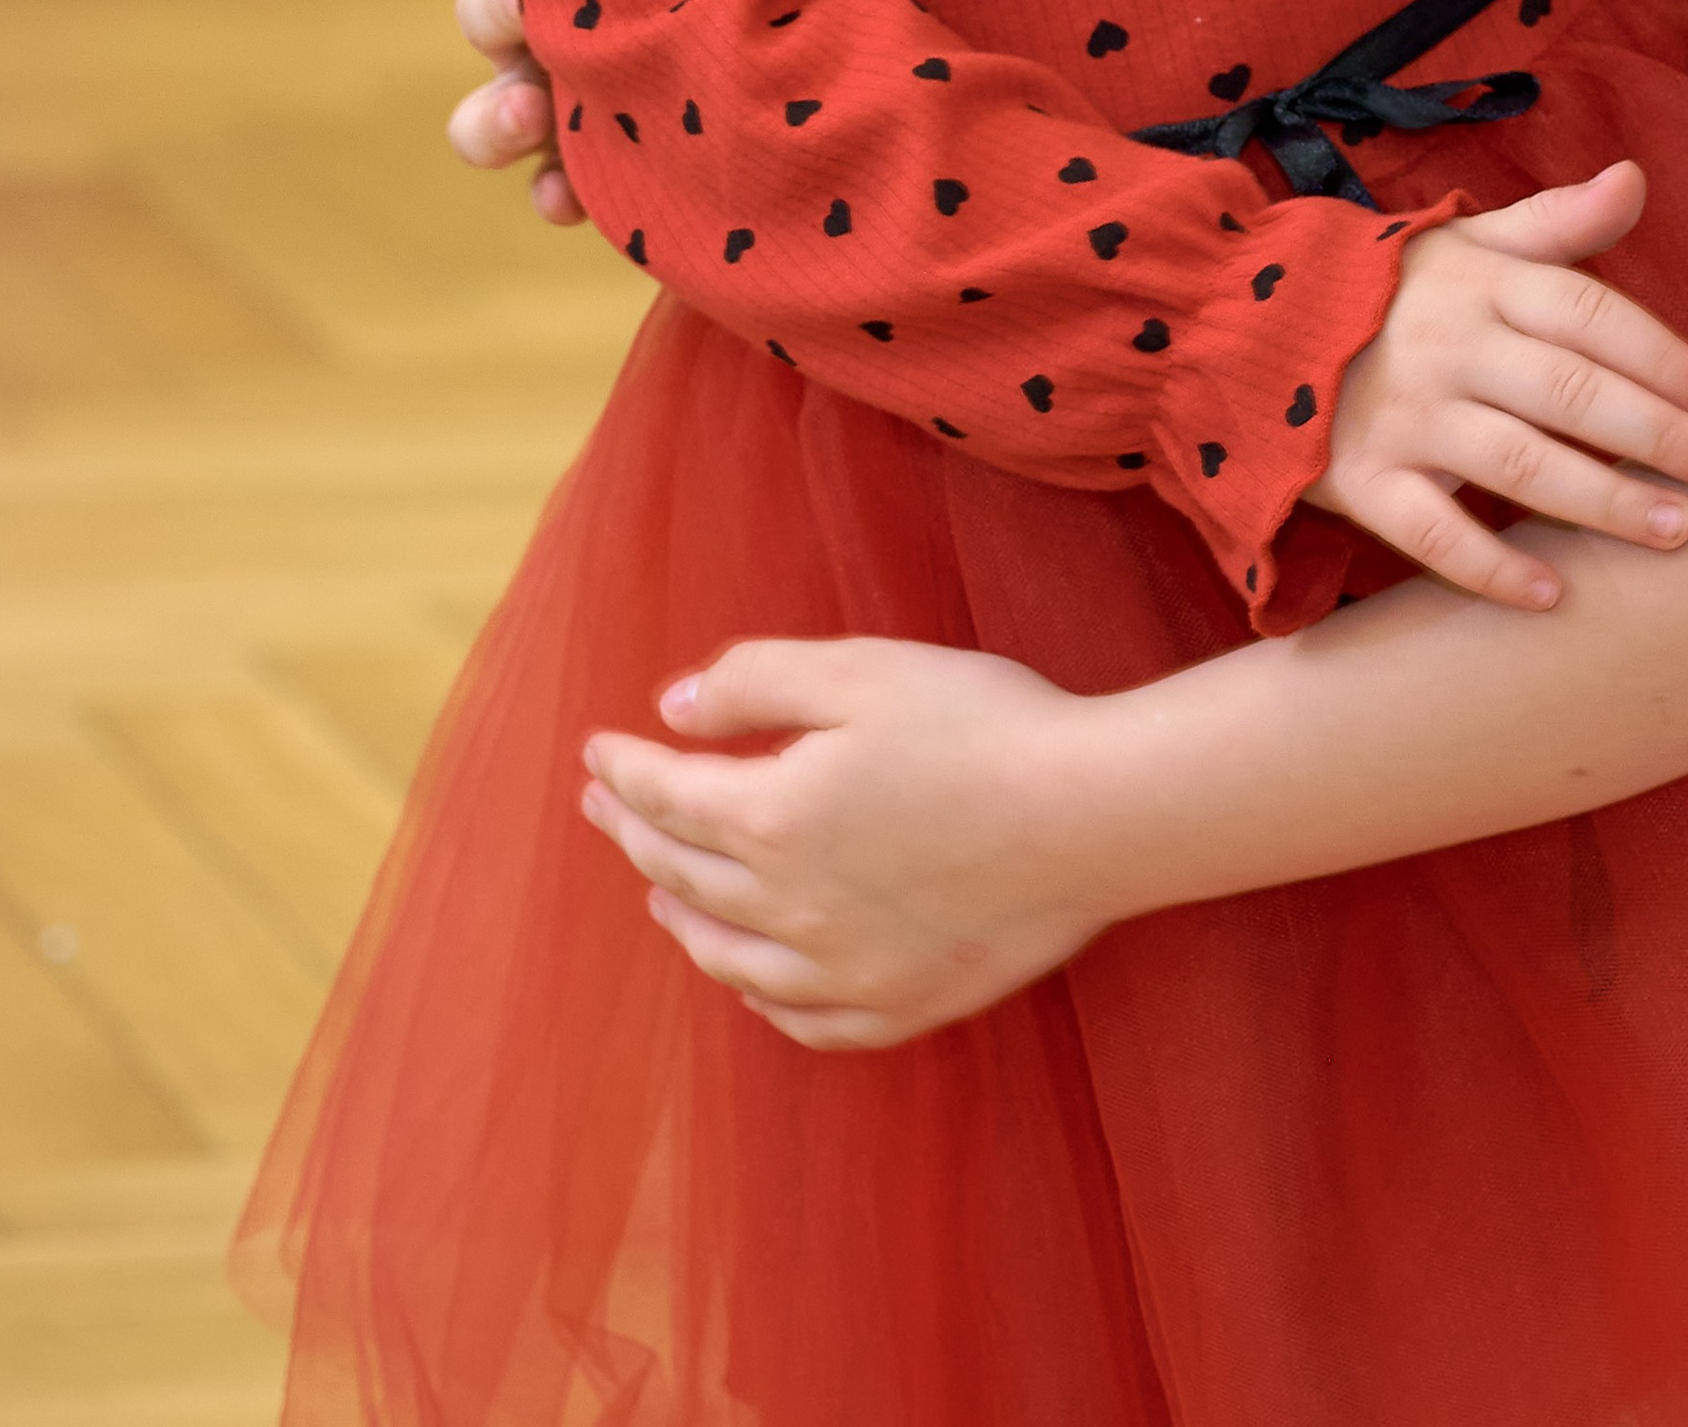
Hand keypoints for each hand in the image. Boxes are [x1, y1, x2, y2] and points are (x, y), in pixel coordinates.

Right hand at [445, 0, 582, 223]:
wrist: (858, 34)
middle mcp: (550, 11)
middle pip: (482, 11)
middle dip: (494, 13)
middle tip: (527, 8)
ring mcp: (563, 90)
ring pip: (493, 111)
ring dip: (497, 116)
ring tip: (528, 116)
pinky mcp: (597, 160)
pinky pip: (550, 187)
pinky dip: (553, 192)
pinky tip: (566, 200)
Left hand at [582, 638, 1103, 1049]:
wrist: (1091, 814)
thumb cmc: (980, 723)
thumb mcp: (859, 670)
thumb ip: (754, 682)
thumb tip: (671, 709)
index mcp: (772, 819)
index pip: (668, 796)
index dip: (624, 769)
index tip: (596, 750)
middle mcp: (790, 910)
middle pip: (683, 875)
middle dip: (634, 833)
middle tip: (606, 807)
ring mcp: (843, 971)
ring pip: (729, 958)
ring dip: (680, 918)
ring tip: (657, 893)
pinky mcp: (899, 1006)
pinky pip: (800, 1018)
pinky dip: (757, 997)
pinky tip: (751, 980)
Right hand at [1308, 160, 1687, 608]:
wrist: (1255, 325)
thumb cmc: (1398, 289)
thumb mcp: (1470, 241)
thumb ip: (1559, 222)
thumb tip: (1636, 178)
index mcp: (1482, 283)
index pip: (1585, 312)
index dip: (1655, 352)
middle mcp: (1449, 346)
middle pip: (1568, 391)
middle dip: (1655, 433)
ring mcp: (1404, 415)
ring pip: (1517, 462)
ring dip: (1602, 500)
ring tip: (1677, 531)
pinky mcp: (1362, 478)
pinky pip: (1431, 530)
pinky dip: (1490, 567)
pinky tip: (1554, 594)